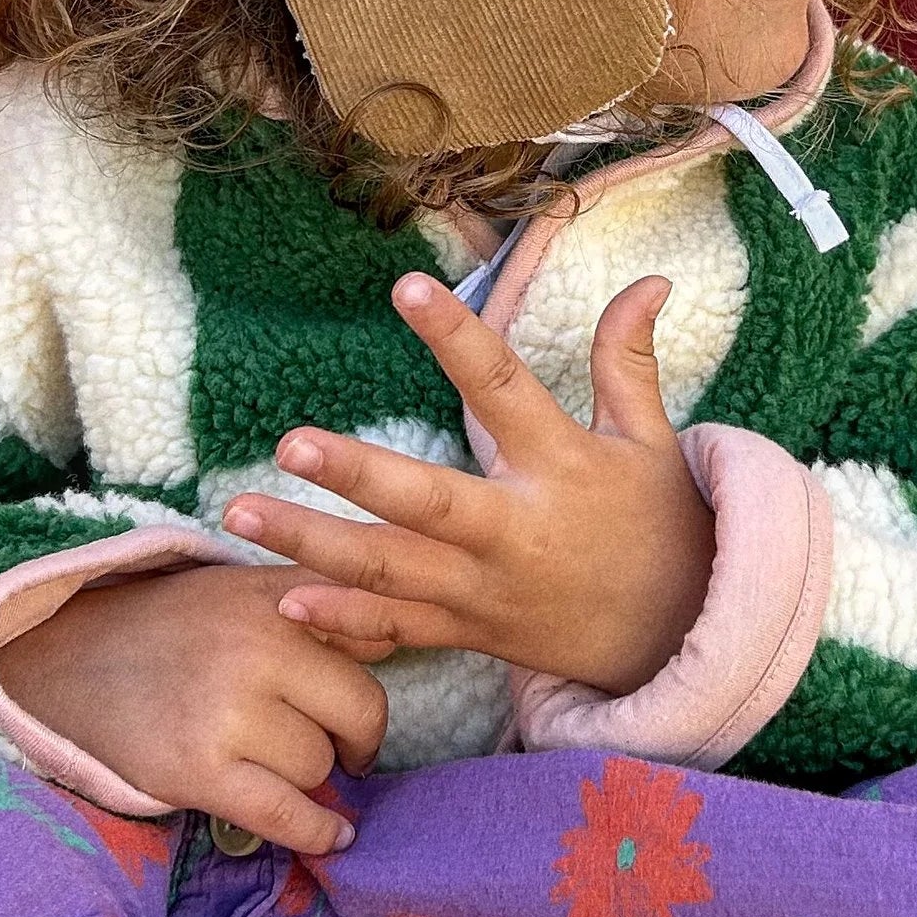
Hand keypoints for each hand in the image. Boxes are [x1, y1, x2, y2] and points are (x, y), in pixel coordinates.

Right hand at [0, 563, 384, 854]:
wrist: (70, 657)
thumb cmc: (178, 626)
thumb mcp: (247, 588)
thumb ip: (321, 602)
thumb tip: (399, 638)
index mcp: (280, 590)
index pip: (376, 629)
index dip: (387, 667)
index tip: (372, 690)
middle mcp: (261, 641)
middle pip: (360, 709)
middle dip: (357, 737)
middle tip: (343, 746)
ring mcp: (229, 706)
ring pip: (319, 763)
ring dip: (310, 774)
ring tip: (276, 760)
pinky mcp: (198, 768)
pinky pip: (286, 812)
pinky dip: (318, 831)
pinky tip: (333, 835)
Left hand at [224, 271, 715, 696]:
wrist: (676, 639)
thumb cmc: (659, 524)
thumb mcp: (651, 440)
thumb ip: (629, 360)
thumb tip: (652, 277)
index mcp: (560, 465)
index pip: (503, 387)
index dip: (456, 337)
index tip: (407, 286)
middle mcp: (516, 531)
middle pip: (427, 501)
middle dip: (357, 475)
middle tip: (290, 442)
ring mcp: (485, 589)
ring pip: (390, 570)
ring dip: (312, 545)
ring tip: (239, 515)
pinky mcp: (468, 631)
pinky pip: (397, 629)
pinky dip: (342, 620)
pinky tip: (282, 600)